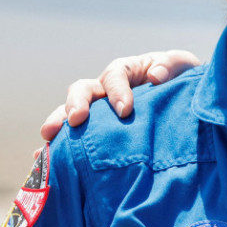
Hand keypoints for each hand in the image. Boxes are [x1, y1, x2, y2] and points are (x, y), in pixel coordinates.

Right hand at [39, 50, 201, 140]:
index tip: (125, 110)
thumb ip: (171, 65)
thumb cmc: (182, 80)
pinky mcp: (94, 133)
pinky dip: (54, 148)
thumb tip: (154, 76)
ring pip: (69, 113)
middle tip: (76, 120)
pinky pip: (70, 139)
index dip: (117, 91)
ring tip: (49, 138)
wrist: (184, 103)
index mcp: (125, 71)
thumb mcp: (183, 65)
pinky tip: (41, 161)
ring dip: (58, 123)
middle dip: (77, 104)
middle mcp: (105, 89)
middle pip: (82, 90)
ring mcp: (97, 112)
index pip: (114, 76)